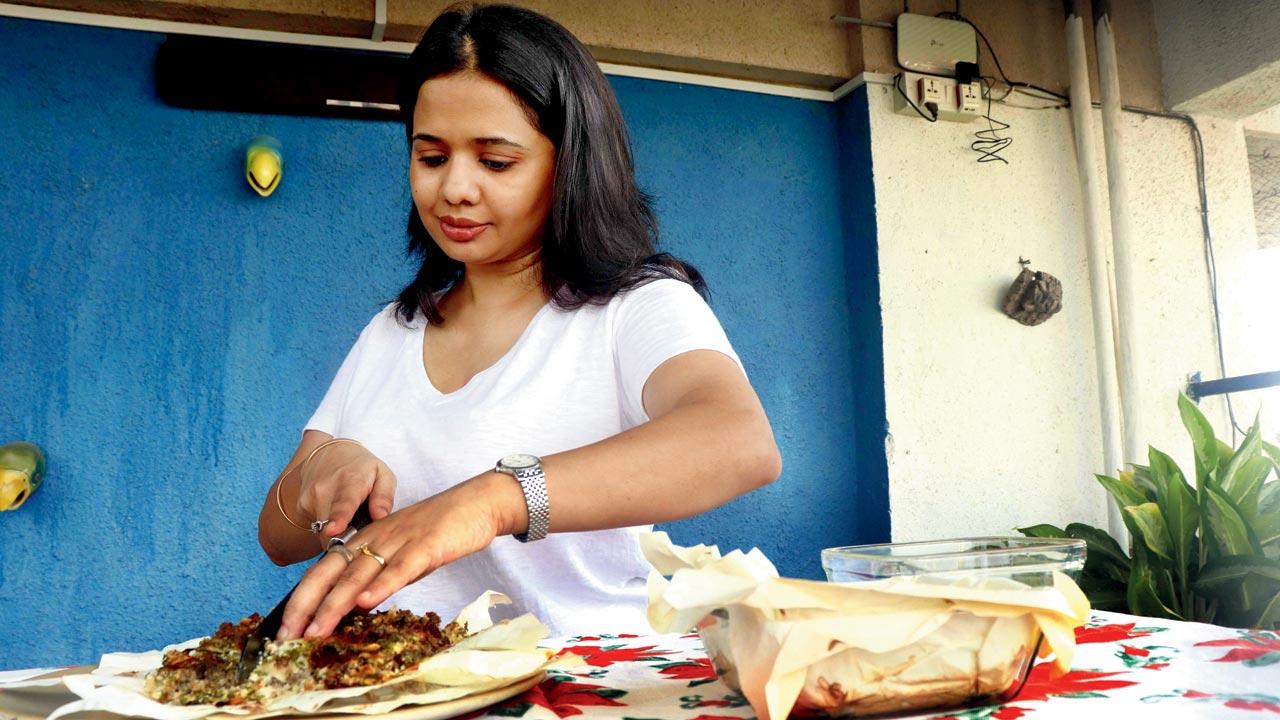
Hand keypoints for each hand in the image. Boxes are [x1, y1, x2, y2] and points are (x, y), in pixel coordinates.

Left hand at [276, 470, 520, 640]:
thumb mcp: (402, 555)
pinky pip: (401, 567)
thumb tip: (357, 607)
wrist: (477, 503)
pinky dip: (382, 585)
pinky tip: (366, 603)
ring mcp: (399, 541)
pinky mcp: (426, 545)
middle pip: (330, 572)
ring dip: (334, 604)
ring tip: (315, 631)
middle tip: (286, 638)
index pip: (324, 571)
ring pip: (360, 574)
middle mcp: (375, 539)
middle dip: (305, 606)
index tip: (285, 631)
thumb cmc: (440, 532)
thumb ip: (380, 576)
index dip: (302, 600)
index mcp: (366, 541)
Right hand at [297, 441, 396, 539]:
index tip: (333, 530)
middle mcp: (325, 489)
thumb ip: (384, 497)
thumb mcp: (383, 475)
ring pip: (324, 531)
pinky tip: (335, 512)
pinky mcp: (302, 507)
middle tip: (360, 534)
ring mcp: (310, 498)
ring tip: (349, 516)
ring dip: (338, 532)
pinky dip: (329, 526)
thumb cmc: (362, 468)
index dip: (338, 519)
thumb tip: (381, 519)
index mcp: (350, 480)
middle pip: (330, 527)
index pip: (343, 503)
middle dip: (346, 538)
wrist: (330, 454)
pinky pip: (318, 528)